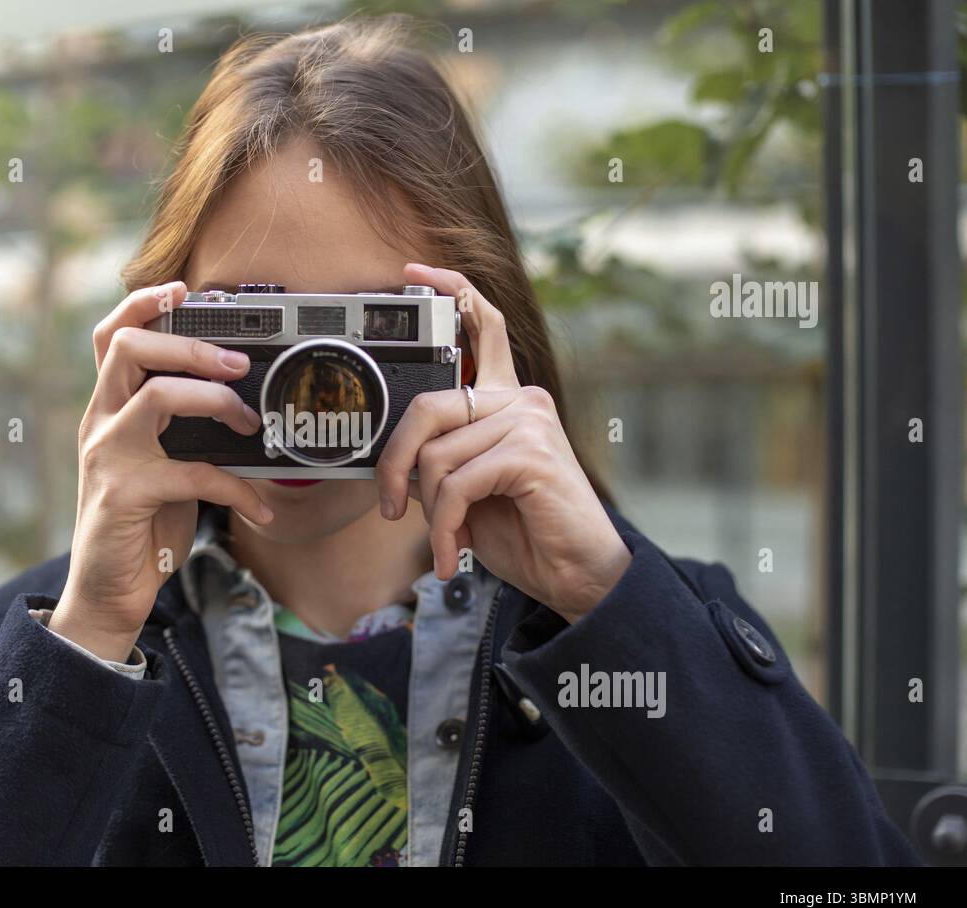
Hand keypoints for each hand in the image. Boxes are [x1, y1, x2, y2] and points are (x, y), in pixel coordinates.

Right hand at [49, 281, 273, 659]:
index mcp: (108, 409)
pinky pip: (192, 473)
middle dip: (190, 343)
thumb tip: (240, 402)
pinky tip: (261, 507)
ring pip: (157, 396)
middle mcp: (100, 423)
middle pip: (130, 348)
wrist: (108, 592)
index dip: (142, 303)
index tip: (184, 289)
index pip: (110, 336)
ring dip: (215, 400)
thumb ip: (181, 430)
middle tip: (239, 362)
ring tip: (252, 422)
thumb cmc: (141, 524)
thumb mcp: (159, 464)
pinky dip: (237, 487)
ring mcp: (108, 457)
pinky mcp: (125, 495)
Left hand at [375, 263, 630, 623]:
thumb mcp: (469, 489)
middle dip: (395, 462)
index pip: (485, 326)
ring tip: (446, 542)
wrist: (577, 573)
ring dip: (429, 512)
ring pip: (437, 456)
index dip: (451, 292)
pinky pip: (456, 484)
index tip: (412, 274)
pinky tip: (455, 551)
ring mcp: (529, 422)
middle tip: (389, 504)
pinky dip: (445, 526)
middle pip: (429, 406)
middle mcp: (521, 401)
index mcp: (508, 401)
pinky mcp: (530, 454)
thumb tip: (392, 460)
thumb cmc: (524, 531)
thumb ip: (440, 458)